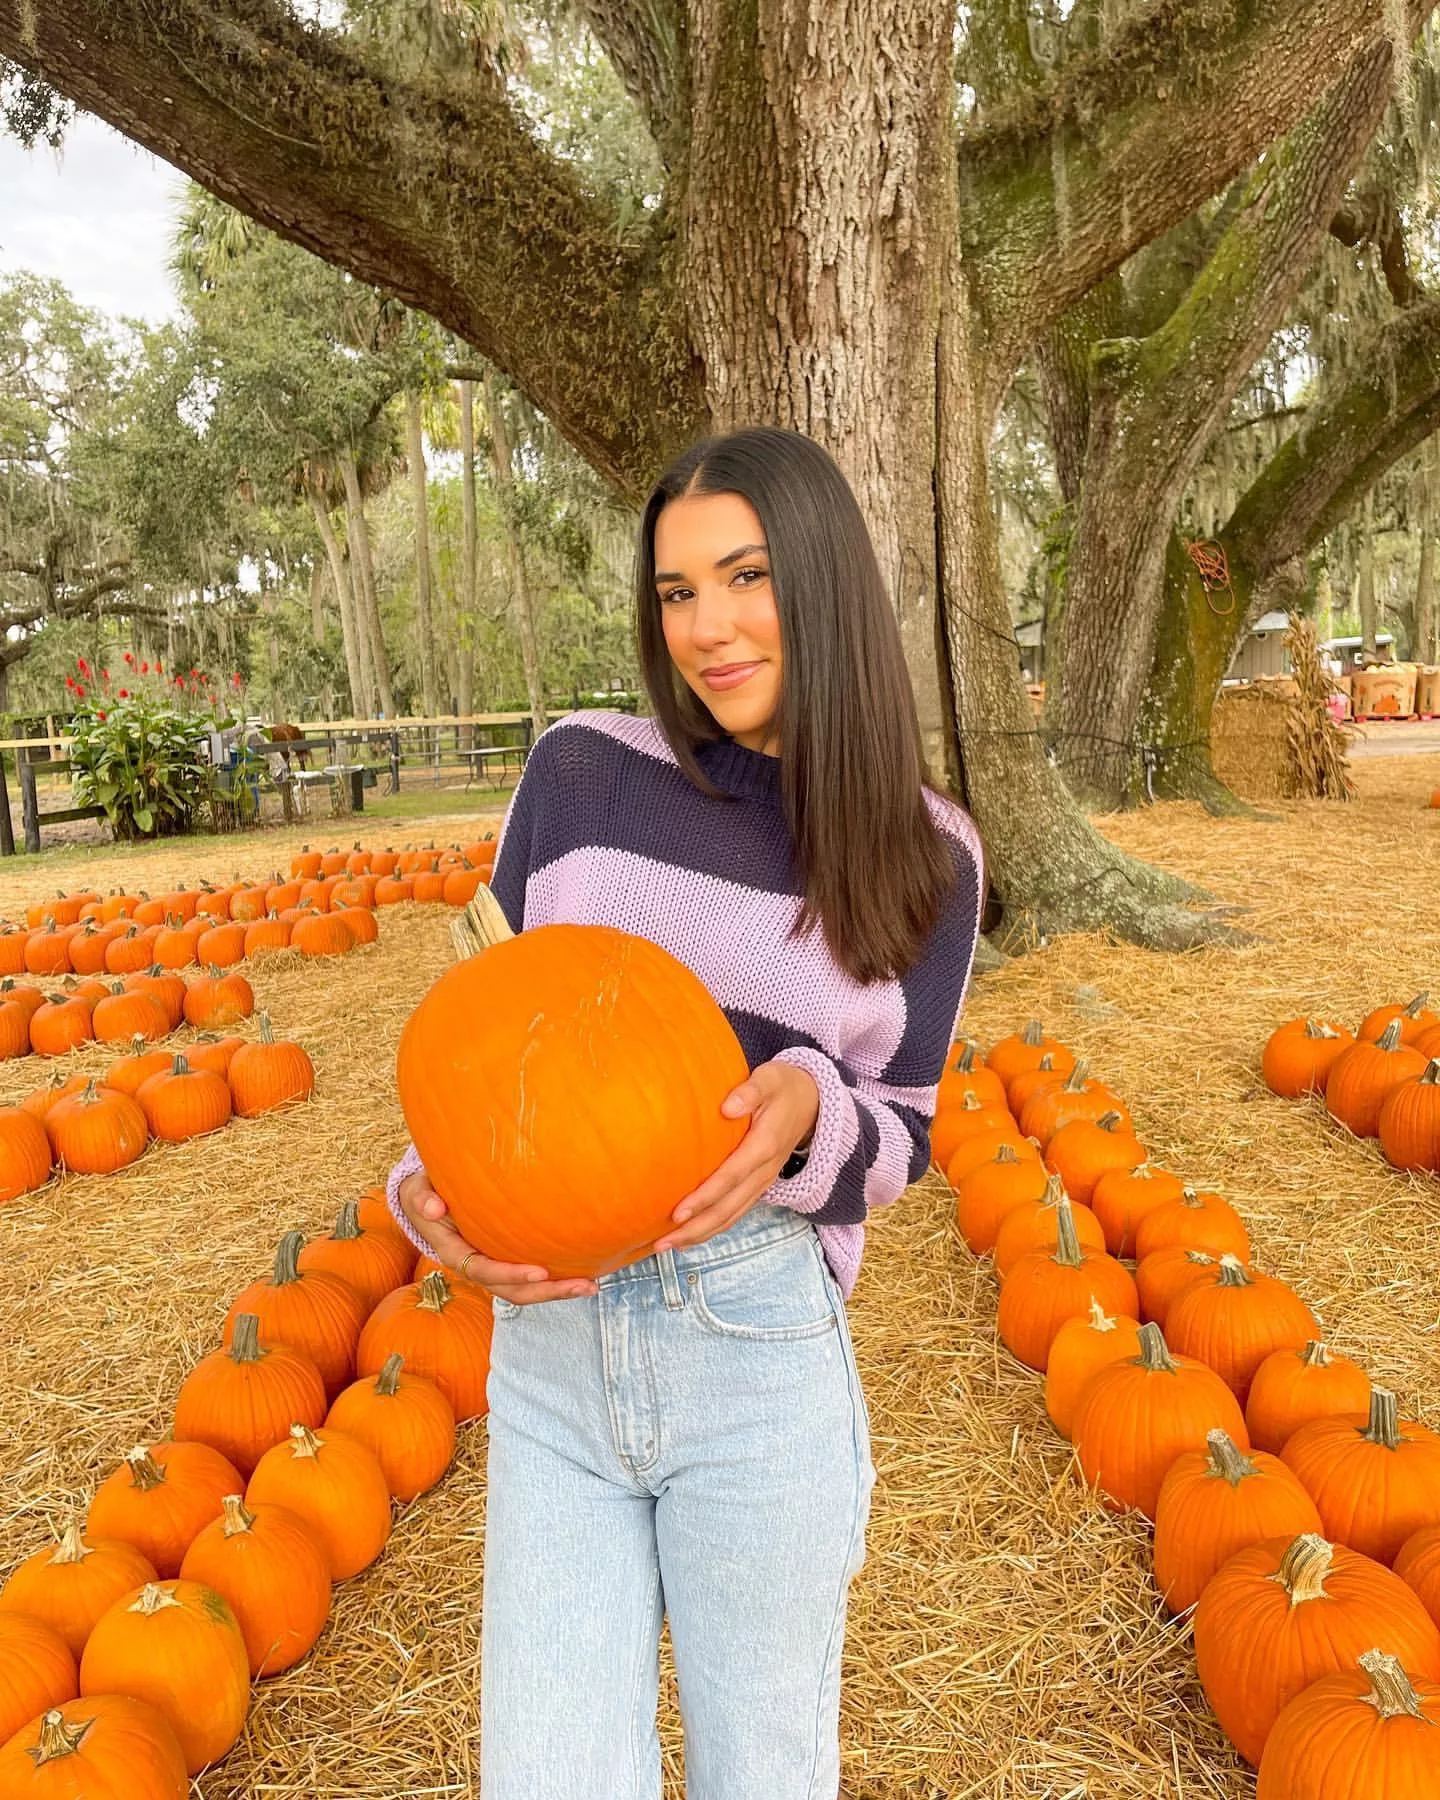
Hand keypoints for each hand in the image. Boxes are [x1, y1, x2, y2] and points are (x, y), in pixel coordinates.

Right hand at [396, 1170, 597, 1305]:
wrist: (426, 1199)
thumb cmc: (425, 1191)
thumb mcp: (418, 1190)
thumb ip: (423, 1198)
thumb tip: (434, 1208)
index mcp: (454, 1254)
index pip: (484, 1271)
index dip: (511, 1275)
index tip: (540, 1272)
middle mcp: (475, 1267)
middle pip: (512, 1291)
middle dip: (547, 1292)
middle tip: (582, 1285)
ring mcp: (492, 1267)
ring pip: (524, 1290)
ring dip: (557, 1290)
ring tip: (591, 1286)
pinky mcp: (505, 1260)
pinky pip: (529, 1277)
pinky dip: (554, 1278)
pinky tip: (582, 1271)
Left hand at [653, 1061, 819, 1252]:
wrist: (813, 1102)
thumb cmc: (783, 1087)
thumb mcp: (770, 1078)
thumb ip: (750, 1091)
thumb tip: (727, 1107)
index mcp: (765, 1145)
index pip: (731, 1177)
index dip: (705, 1197)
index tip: (678, 1212)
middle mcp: (765, 1170)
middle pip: (729, 1208)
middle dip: (695, 1227)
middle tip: (662, 1242)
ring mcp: (763, 1181)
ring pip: (732, 1215)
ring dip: (701, 1234)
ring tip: (668, 1246)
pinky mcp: (759, 1184)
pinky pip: (736, 1211)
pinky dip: (713, 1227)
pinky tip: (690, 1234)